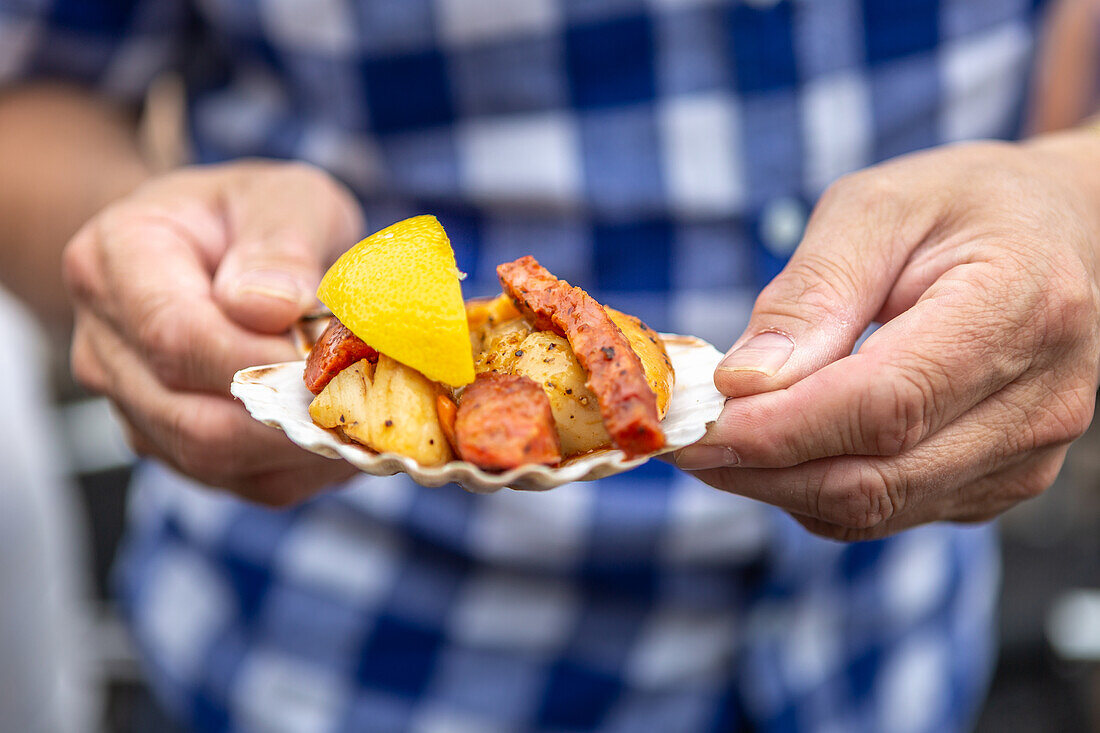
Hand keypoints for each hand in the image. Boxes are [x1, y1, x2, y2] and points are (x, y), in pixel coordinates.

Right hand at [64, 161, 363, 504]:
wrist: (221, 245)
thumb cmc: (255, 216)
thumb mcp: (285, 197)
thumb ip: (280, 243)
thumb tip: (270, 308)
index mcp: (114, 262)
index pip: (175, 336)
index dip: (260, 359)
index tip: (332, 354)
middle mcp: (105, 344)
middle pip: (192, 418)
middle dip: (289, 414)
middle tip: (364, 392)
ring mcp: (132, 405)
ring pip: (217, 460)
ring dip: (302, 446)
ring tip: (364, 409)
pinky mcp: (175, 449)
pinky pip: (243, 481)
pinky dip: (306, 465)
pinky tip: (348, 430)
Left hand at [675, 136, 1099, 540]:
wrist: (1056, 234)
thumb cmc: (960, 206)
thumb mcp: (877, 208)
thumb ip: (813, 293)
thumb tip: (745, 383)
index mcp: (1020, 307)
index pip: (886, 404)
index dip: (780, 427)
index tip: (696, 422)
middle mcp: (1042, 400)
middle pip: (877, 475)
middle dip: (761, 467)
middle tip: (683, 439)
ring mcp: (1028, 455)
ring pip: (876, 507)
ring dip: (778, 485)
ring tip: (717, 440)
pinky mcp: (1000, 483)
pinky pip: (889, 511)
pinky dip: (815, 491)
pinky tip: (778, 449)